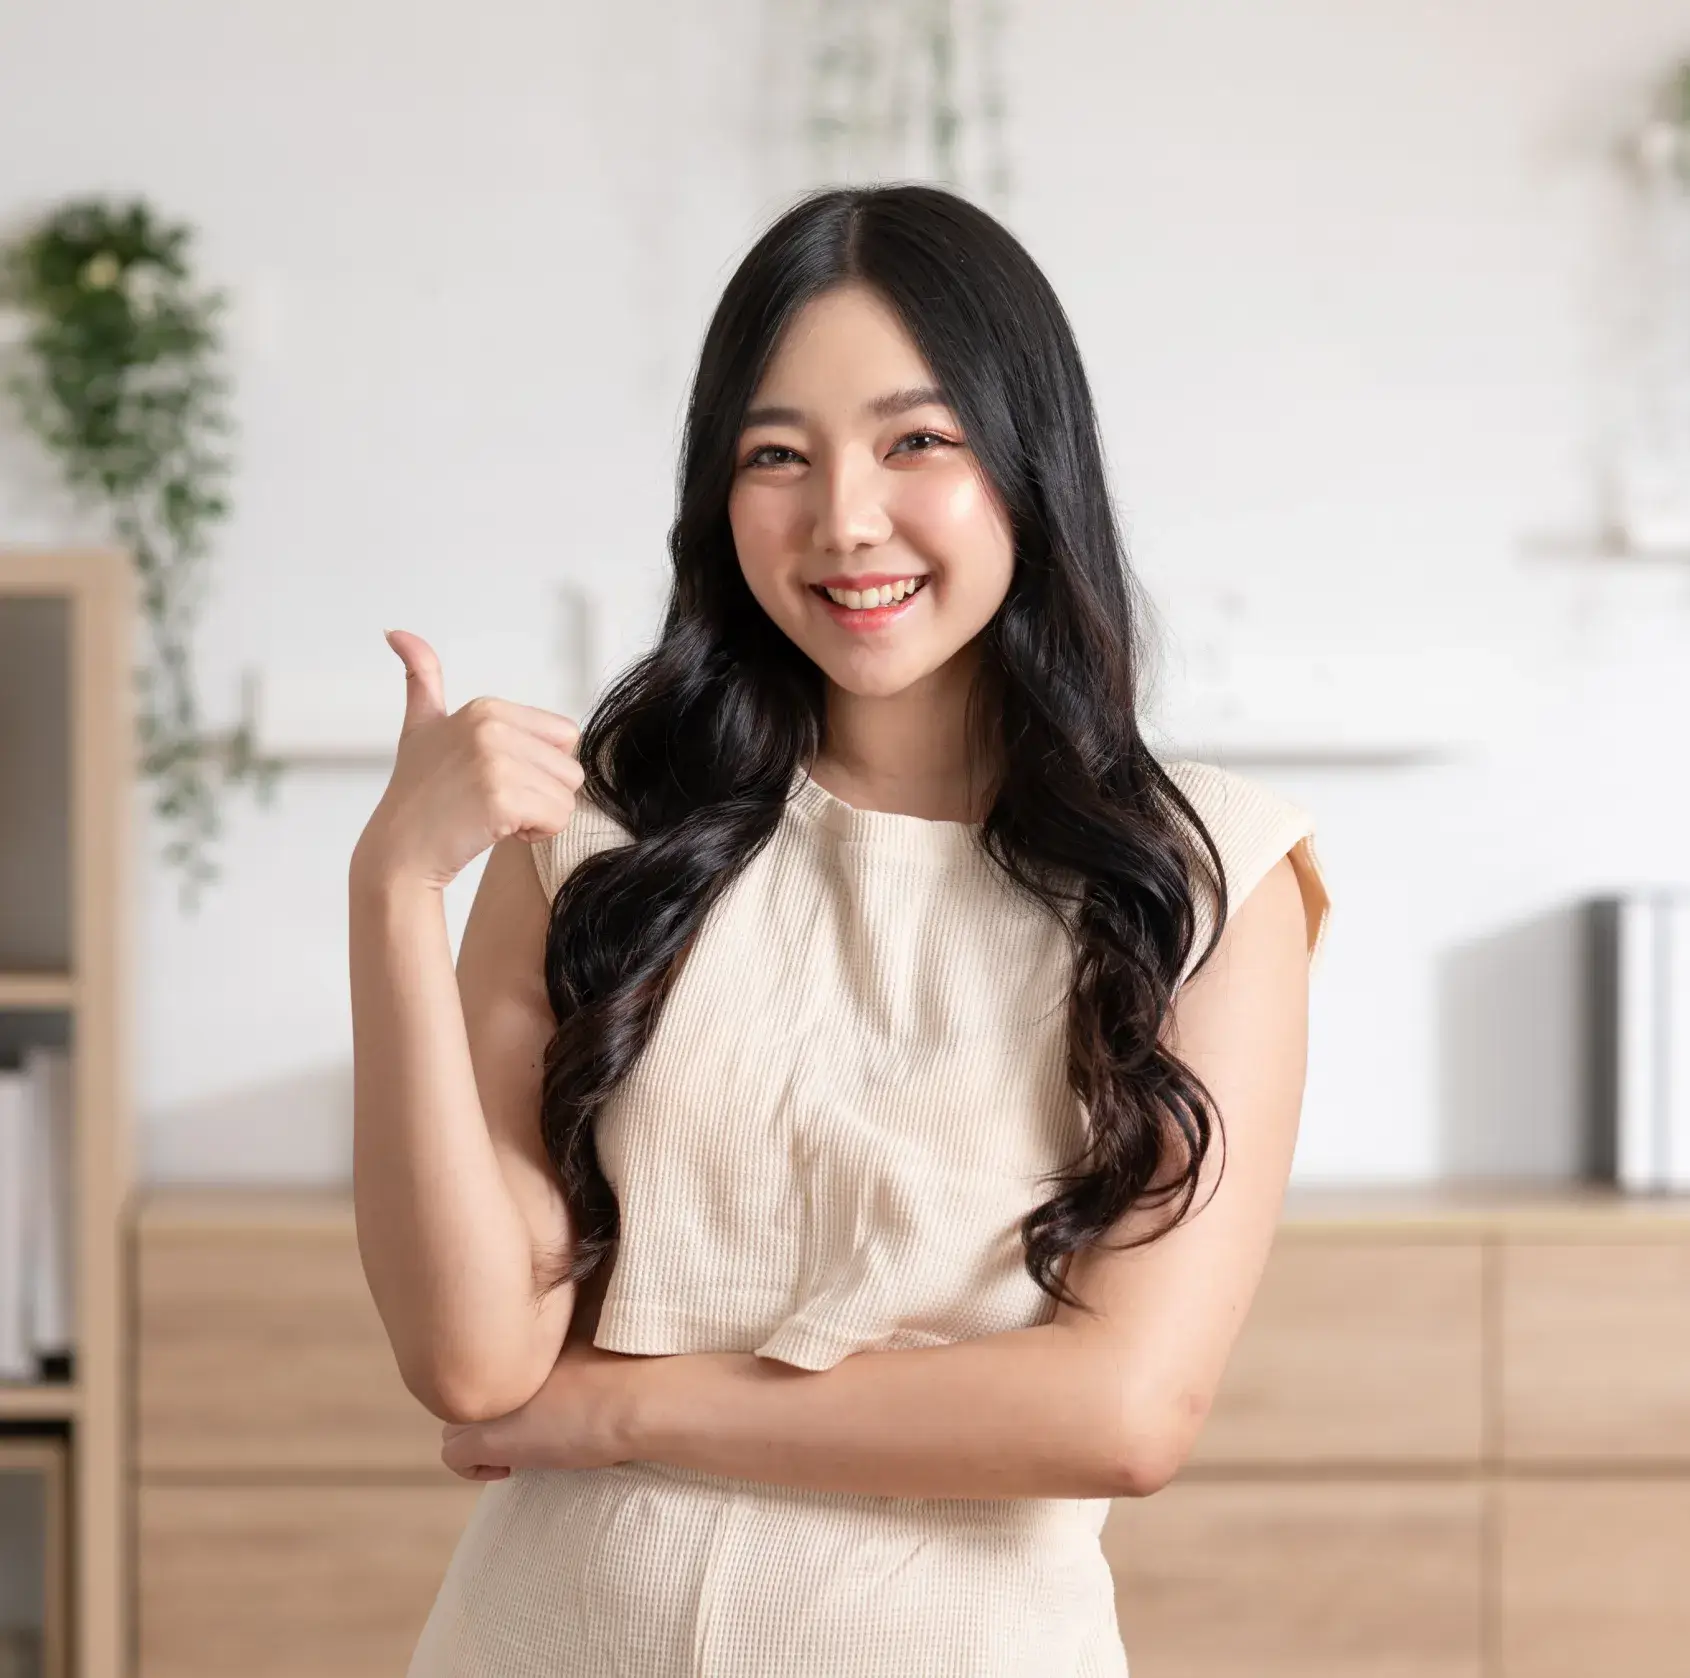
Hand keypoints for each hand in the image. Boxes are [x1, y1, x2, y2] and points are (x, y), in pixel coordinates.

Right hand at [353, 629, 584, 890]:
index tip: (495, 779)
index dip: (538, 767)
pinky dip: (537, 834)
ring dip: (540, 816)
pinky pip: (558, 818)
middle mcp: (491, 726)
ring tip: (494, 817)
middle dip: (542, 793)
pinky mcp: (501, 797)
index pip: (564, 738)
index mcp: (486, 708)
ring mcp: (495, 760)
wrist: (398, 853)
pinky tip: (497, 832)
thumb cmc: (418, 797)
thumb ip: (421, 678)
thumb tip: (397, 631)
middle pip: (570, 767)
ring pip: (567, 795)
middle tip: (494, 803)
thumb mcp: (421, 726)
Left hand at [440, 1340, 643, 1481]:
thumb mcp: (588, 1338)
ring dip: (480, 1435)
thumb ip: (560, 1341)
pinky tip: (510, 1467)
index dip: (506, 1385)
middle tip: (524, 1424)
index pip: (486, 1361)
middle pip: (466, 1390)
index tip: (533, 1401)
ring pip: (453, 1423)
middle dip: (487, 1410)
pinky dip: (475, 1468)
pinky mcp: (487, 1438)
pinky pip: (453, 1456)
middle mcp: (494, 1365)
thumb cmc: (628, 1370)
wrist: (633, 1398)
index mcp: (519, 1339)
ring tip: (521, 1445)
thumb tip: (568, 1341)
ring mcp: (489, 1401)